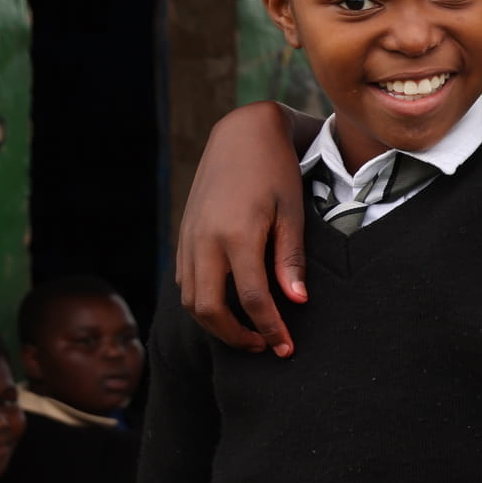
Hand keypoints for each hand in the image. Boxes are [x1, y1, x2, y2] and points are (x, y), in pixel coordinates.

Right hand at [176, 102, 307, 355]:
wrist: (241, 136)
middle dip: (235, 337)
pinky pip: (185, 281)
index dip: (270, 328)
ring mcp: (189, 239)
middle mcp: (204, 241)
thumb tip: (297, 301)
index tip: (286, 347)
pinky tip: (227, 306)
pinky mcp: (184, 236)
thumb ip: (290, 258)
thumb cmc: (276, 171)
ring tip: (248, 333)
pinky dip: (202, 302)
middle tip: (264, 347)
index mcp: (236, 235)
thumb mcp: (292, 212)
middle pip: (209, 310)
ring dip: (215, 325)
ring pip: (190, 300)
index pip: (252, 299)